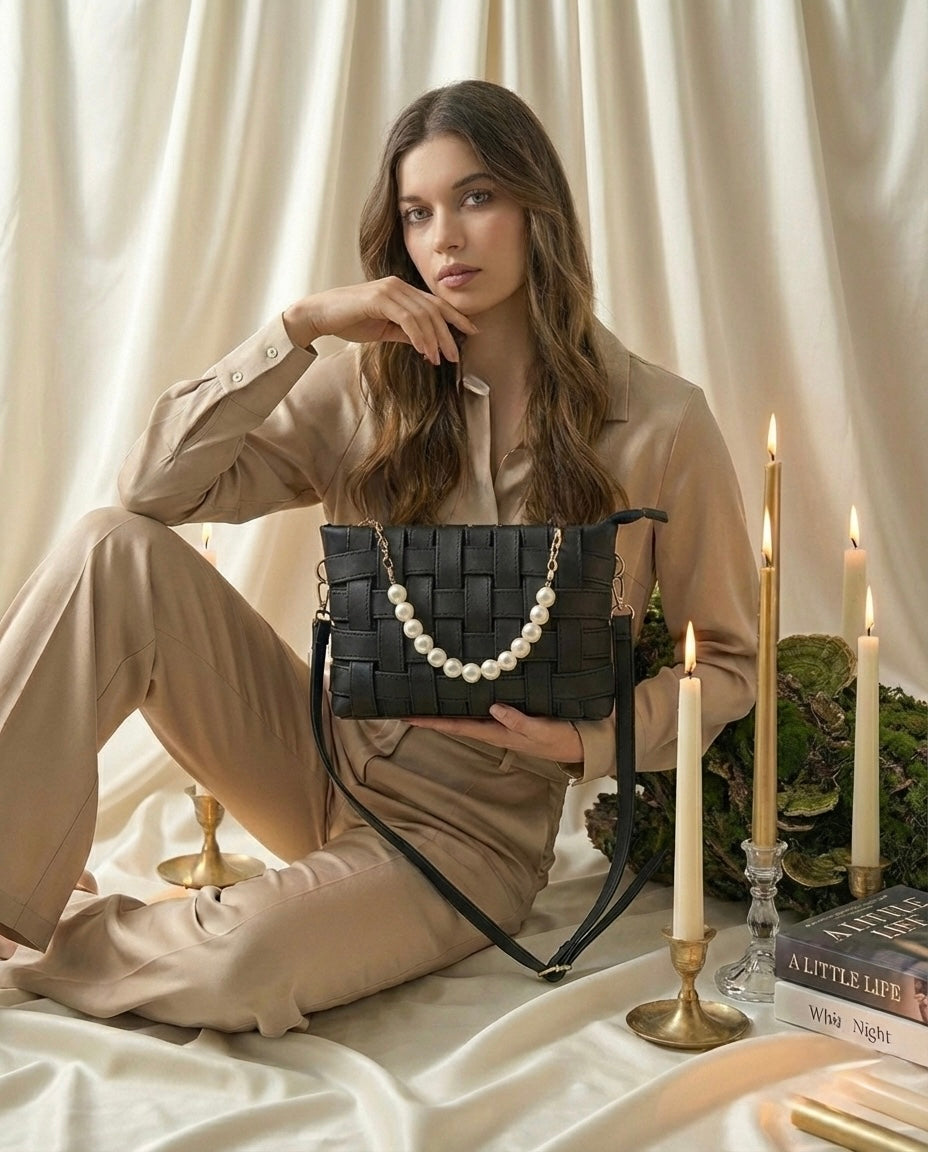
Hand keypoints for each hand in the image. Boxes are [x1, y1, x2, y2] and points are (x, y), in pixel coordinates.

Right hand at [283, 277, 477, 363]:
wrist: (319, 315)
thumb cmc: (349, 321)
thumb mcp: (384, 329)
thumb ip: (405, 333)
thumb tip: (426, 344)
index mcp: (401, 290)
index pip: (435, 303)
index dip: (456, 317)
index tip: (472, 332)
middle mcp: (398, 286)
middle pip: (433, 309)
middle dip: (449, 333)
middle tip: (456, 355)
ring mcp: (389, 290)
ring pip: (423, 315)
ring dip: (434, 339)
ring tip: (440, 359)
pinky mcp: (379, 298)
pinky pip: (407, 319)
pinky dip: (419, 336)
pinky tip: (424, 351)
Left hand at [406, 704, 582, 763]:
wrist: (583, 741)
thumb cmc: (563, 738)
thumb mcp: (544, 732)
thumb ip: (520, 722)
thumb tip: (494, 708)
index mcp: (498, 732)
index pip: (459, 727)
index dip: (434, 723)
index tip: (408, 718)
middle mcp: (495, 726)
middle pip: (456, 720)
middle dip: (432, 715)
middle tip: (404, 706)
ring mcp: (503, 719)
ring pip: (468, 712)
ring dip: (446, 707)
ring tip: (423, 696)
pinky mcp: (513, 710)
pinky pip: (484, 704)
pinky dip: (469, 697)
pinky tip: (462, 688)